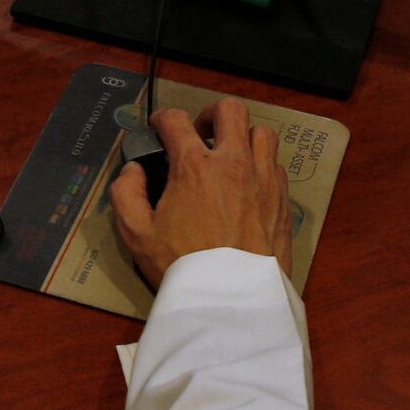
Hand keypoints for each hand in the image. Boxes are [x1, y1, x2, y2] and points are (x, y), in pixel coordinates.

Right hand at [109, 97, 289, 289]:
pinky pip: (276, 165)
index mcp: (195, 166)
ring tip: (231, 157)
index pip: (176, 121)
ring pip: (262, 133)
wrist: (233, 299)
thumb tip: (134, 170)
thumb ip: (126, 194)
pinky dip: (261, 165)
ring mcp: (264, 179)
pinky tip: (249, 185)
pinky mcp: (283, 199)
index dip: (163, 119)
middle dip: (212, 115)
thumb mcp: (137, 234)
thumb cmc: (183, 266)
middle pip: (231, 111)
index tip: (160, 128)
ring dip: (243, 137)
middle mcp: (234, 163)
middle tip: (201, 134)